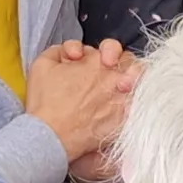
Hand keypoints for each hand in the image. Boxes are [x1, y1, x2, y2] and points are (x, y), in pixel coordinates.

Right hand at [25, 39, 138, 161]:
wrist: (49, 135)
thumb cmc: (45, 103)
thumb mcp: (42, 64)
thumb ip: (61, 50)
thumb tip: (74, 51)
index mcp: (95, 62)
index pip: (113, 48)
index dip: (109, 51)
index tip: (103, 60)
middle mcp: (112, 78)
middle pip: (132, 64)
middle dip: (126, 65)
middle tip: (114, 75)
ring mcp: (120, 99)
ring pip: (140, 84)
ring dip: (133, 84)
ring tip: (122, 90)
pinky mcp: (122, 120)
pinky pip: (138, 107)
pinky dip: (134, 105)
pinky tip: (123, 107)